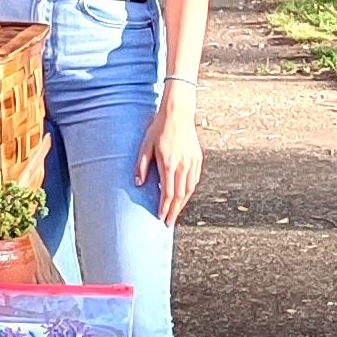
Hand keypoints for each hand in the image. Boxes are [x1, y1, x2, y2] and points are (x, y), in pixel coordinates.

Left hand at [135, 109, 202, 227]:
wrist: (178, 114)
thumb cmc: (159, 128)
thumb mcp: (145, 145)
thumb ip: (142, 165)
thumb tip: (138, 184)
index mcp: (169, 164)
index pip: (168, 193)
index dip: (164, 207)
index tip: (160, 218)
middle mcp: (183, 166)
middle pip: (180, 196)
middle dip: (174, 211)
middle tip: (168, 223)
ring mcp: (192, 163)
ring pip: (189, 189)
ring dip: (183, 204)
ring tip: (175, 213)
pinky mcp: (197, 159)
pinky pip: (194, 180)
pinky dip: (189, 191)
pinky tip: (184, 196)